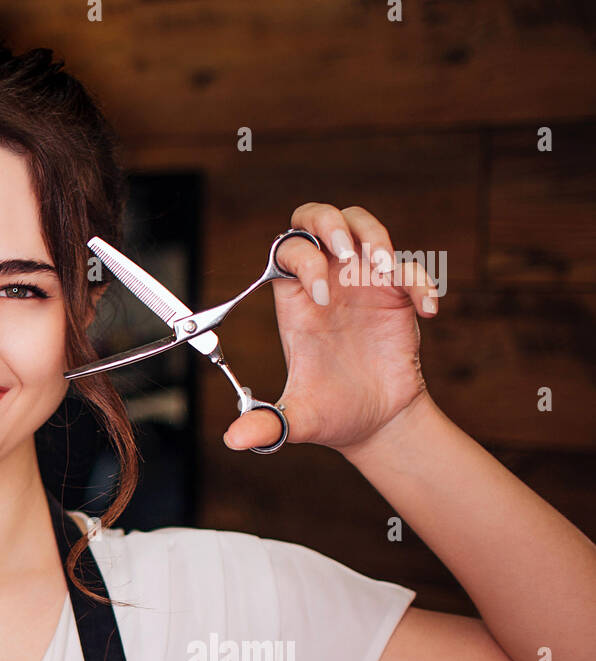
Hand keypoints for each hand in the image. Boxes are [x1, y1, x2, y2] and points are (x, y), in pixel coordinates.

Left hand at [223, 203, 440, 452]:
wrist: (375, 423)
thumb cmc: (332, 413)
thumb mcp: (298, 419)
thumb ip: (267, 425)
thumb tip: (234, 441)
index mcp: (296, 303)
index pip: (286, 254)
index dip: (302, 261)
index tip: (322, 299)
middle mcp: (327, 284)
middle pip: (315, 219)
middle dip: (329, 222)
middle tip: (347, 253)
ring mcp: (362, 285)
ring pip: (361, 226)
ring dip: (374, 235)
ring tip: (381, 270)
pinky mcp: (397, 296)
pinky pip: (409, 268)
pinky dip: (420, 281)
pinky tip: (426, 311)